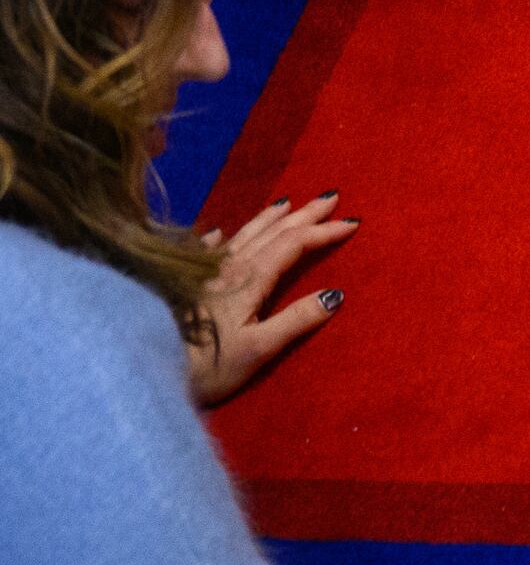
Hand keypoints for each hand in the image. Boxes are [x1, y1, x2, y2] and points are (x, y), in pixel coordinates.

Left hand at [184, 191, 357, 406]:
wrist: (141, 367)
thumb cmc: (206, 365)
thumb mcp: (259, 349)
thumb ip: (296, 320)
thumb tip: (336, 294)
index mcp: (250, 279)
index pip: (293, 244)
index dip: (323, 231)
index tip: (353, 222)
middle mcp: (228, 267)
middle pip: (271, 232)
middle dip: (303, 215)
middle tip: (329, 198)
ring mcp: (203, 273)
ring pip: (242, 235)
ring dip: (268, 218)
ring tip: (286, 202)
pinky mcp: (183, 284)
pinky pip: (206, 251)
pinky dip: (220, 237)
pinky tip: (217, 232)